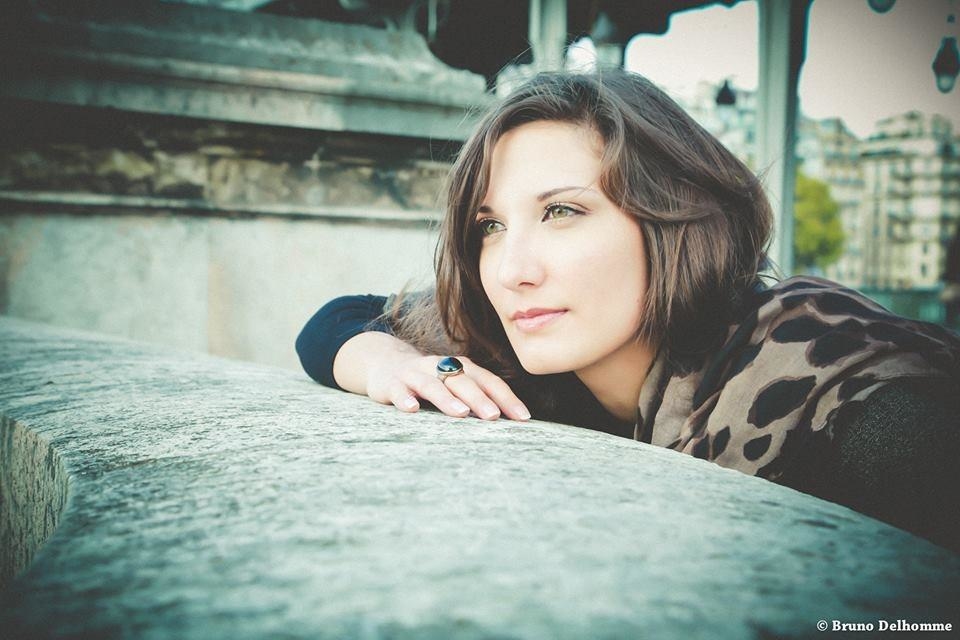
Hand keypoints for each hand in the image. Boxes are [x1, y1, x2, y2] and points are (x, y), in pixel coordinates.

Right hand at [366, 354, 530, 421]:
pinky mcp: (390, 383)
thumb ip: (475, 397)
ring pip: (432, 385)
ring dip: (447, 399)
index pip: (487, 380)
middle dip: (479, 399)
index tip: (522, 417)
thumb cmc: (427, 379)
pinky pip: (398, 391)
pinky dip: (405, 399)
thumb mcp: (452, 383)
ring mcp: (414, 374)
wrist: (382, 361)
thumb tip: (508, 420)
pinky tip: (412, 409)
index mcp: (459, 367)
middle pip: (462, 381)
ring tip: (461, 414)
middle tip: (494, 417)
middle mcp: (438, 367)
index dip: (505, 397)